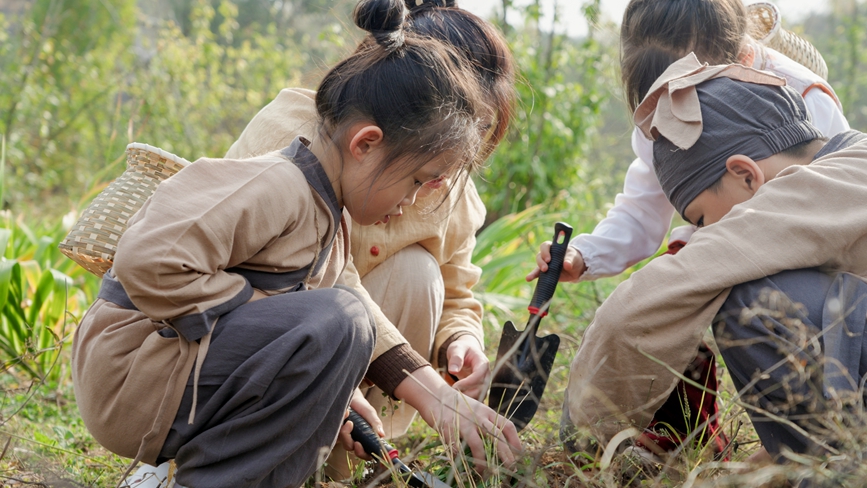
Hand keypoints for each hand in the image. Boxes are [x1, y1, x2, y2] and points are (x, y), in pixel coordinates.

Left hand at [338, 388, 383, 460]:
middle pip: (351, 448)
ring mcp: (345, 436)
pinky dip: (339, 423)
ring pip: (342, 441)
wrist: (350, 397)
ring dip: (344, 430)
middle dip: (349, 440)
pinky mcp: (336, 431)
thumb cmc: (362, 406)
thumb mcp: (370, 413)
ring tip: (347, 416)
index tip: (358, 445)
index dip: (362, 453)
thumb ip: (375, 423)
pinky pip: (335, 433)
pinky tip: (344, 413)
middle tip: (349, 426)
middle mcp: (356, 440)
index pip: (366, 453)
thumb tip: (382, 435)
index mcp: (366, 439)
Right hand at [395, 366, 521, 473]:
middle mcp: (478, 417)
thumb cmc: (458, 406)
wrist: (436, 396)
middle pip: (497, 437)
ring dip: (483, 461)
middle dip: (506, 455)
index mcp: (487, 412)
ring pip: (478, 445)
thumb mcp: (477, 409)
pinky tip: (462, 464)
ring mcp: (464, 422)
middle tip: (510, 468)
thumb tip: (500, 441)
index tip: (519, 454)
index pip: (507, 425)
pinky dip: (461, 458)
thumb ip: (487, 421)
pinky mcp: (450, 429)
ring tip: (483, 472)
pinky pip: (458, 449)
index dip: (515, 441)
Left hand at [446, 335, 488, 399]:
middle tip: (453, 395)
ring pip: (481, 395)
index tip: (455, 387)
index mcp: (482, 363)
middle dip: (468, 393)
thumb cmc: (461, 349)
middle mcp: (487, 374)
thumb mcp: (456, 349)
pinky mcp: (480, 388)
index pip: (479, 375)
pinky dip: (469, 401)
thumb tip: (453, 371)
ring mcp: (485, 382)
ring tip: (454, 398)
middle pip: (482, 388)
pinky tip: (458, 402)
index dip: (468, 383)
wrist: (466, 351)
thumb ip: (456, 358)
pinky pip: (478, 398)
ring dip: (468, 399)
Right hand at [525, 242, 584, 281]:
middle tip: (545, 268)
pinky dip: (533, 276)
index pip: (545, 246)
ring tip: (534, 275)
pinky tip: (528, 279)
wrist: (576, 269)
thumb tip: (566, 265)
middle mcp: (548, 254)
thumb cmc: (575, 259)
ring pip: (538, 264)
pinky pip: (538, 273)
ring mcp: (546, 264)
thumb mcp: (574, 258)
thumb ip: (570, 260)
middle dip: (541, 262)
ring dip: (536, 270)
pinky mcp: (546, 272)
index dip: (545, 252)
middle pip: (540, 256)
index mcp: (553, 247)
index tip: (549, 259)